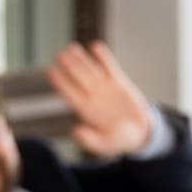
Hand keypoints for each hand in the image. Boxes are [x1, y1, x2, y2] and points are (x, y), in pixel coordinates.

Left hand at [48, 41, 154, 157]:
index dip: (61, 83)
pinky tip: (96, 46)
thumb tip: (75, 132)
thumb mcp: (106, 145)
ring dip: (82, 59)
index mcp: (87, 111)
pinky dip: (104, 58)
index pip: (70, 94)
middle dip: (70, 67)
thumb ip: (91, 140)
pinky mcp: (119, 83)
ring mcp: (105, 88)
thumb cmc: (119, 140)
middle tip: (60, 55)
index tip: (51, 72)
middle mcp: (93, 97)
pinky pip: (110, 68)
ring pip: (91, 70)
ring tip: (72, 48)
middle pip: (79, 78)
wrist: (140, 132)